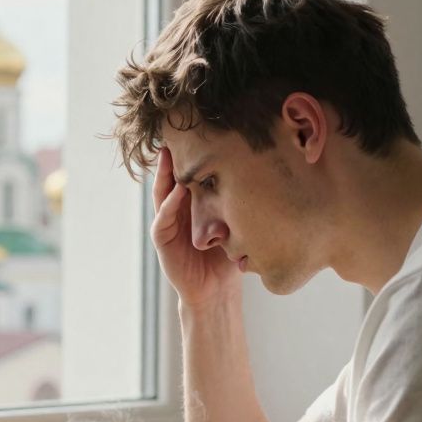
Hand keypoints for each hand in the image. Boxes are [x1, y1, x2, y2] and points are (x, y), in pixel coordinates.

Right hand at [150, 147, 241, 309]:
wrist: (217, 290)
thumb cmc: (228, 256)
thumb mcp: (233, 221)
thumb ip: (234, 201)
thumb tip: (259, 170)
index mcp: (191, 204)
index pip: (188, 173)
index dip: (189, 154)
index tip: (197, 131)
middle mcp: (176, 210)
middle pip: (171, 177)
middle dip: (173, 157)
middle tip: (177, 133)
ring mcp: (167, 225)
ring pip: (162, 193)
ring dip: (165, 175)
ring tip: (170, 154)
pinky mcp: (163, 243)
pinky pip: (162, 220)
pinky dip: (169, 205)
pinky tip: (177, 191)